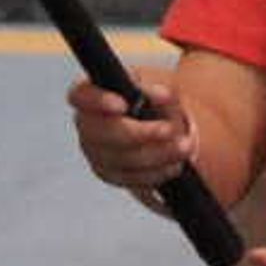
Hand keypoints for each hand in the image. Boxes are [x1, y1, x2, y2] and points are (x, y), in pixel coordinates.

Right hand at [70, 79, 192, 206]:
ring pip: (120, 159)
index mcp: (91, 96)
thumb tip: (160, 95)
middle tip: (170, 129)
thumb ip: (158, 89)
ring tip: (185, 146)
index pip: (80, 96)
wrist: (163, 128)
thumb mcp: (158, 87)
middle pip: (101, 133)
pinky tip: (175, 164)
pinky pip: (130, 179)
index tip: (122, 105)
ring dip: (156, 155)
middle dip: (139, 133)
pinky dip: (156, 173)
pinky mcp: (111, 175)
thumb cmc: (154, 101)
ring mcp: (96, 153)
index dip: (97, 101)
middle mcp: (87, 126)